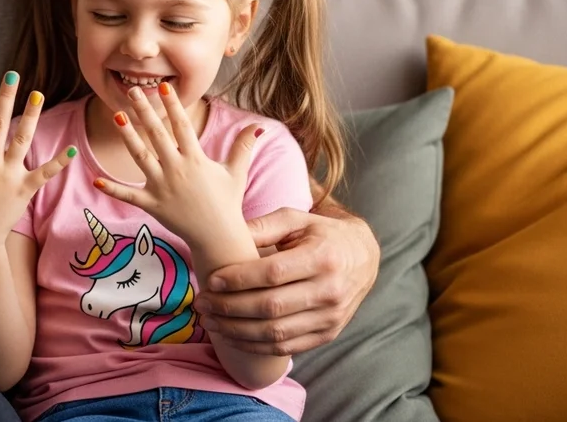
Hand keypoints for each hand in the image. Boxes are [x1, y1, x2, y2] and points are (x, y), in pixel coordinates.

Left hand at [92, 83, 261, 242]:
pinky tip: (96, 179)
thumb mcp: (236, 172)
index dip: (173, 105)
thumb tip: (258, 126)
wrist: (218, 237)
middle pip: (157, 135)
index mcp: (196, 160)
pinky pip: (129, 195)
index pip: (182, 126)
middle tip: (133, 91)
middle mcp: (177, 170)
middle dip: (144, 112)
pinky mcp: (152, 205)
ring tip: (117, 116)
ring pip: (140, 157)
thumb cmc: (227, 203)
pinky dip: (113, 189)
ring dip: (128, 137)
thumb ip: (243, 147)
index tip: (162, 87)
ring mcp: (162, 187)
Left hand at [195, 207, 380, 355]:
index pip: (272, 273)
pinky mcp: (328, 335)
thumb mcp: (296, 219)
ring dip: (236, 331)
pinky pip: (286, 348)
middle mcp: (330, 291)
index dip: (238, 279)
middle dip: (229, 307)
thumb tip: (224, 232)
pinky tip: (231, 336)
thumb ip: (263, 226)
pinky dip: (254, 346)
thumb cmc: (321, 234)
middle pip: (271, 307)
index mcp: (322, 257)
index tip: (211, 280)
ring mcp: (331, 317)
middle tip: (202, 303)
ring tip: (209, 321)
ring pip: (275, 333)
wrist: (363, 258)